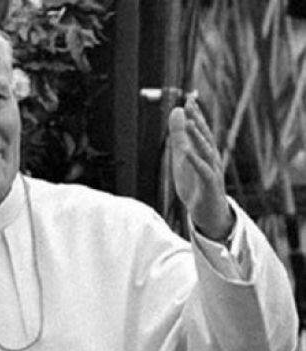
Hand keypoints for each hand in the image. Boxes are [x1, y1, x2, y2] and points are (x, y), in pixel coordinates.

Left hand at [168, 95, 233, 240]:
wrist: (207, 212)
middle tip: (190, 105)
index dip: (195, 115)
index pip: (201, 130)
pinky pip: (204, 171)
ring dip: (198, 137)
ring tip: (189, 123)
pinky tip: (187, 152)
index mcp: (205, 151)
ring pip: (206, 151)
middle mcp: (212, 158)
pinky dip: (196, 161)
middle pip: (205, 136)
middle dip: (197, 120)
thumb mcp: (182, 157)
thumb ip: (179, 136)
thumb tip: (177, 111)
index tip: (188, 99)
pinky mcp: (210, 185)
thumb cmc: (195, 183)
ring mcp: (212, 171)